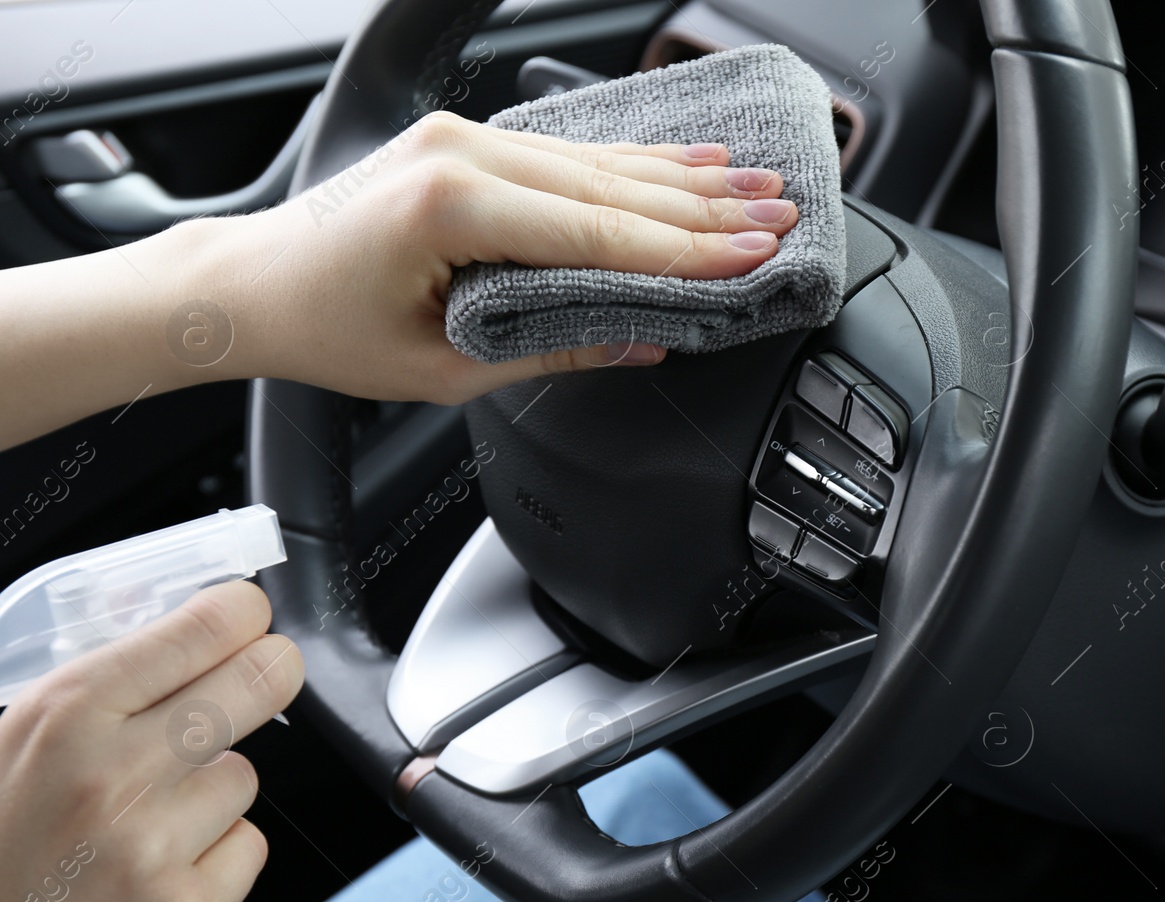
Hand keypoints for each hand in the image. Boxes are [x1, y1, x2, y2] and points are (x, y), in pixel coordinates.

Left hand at [0, 114, 796, 447]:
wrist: (253, 283)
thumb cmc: (327, 331)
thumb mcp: (443, 369)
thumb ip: (552, 347)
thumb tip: (643, 339)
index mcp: (451, 208)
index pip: (597, 231)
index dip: (684, 249)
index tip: (750, 254)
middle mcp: (462, 155)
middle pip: (612, 186)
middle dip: (705, 207)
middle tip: (780, 216)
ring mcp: (463, 138)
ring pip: (600, 161)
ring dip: (684, 178)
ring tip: (756, 186)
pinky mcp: (465, 141)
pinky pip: (569, 152)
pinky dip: (634, 162)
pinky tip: (687, 158)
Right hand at [0, 582, 300, 901]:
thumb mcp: (8, 747)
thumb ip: (95, 693)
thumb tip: (187, 628)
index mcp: (63, 715)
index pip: (204, 629)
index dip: (243, 616)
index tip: (250, 620)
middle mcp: (110, 773)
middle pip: (263, 681)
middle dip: (272, 675)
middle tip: (266, 678)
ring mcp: (149, 846)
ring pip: (246, 778)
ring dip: (213, 796)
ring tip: (147, 827)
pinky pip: (247, 849)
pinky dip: (217, 861)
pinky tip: (159, 876)